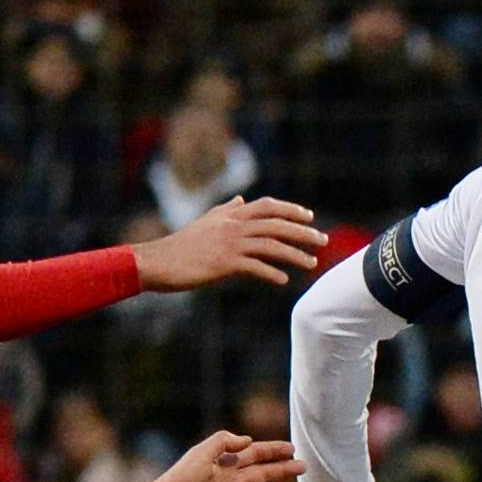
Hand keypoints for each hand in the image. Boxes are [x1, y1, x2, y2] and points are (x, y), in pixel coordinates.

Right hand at [134, 196, 325, 290]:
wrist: (158, 261)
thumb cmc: (181, 246)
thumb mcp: (205, 221)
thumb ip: (226, 210)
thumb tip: (240, 200)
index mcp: (230, 214)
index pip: (268, 206)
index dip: (291, 210)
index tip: (309, 217)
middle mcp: (233, 225)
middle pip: (276, 224)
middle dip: (303, 232)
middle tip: (322, 240)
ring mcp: (230, 244)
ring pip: (271, 245)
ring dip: (294, 254)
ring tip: (311, 263)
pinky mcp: (224, 264)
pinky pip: (255, 267)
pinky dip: (271, 273)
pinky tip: (283, 281)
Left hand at [141, 431, 300, 481]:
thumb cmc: (180, 480)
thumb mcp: (201, 453)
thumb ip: (224, 442)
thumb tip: (248, 441)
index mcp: (224, 465)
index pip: (254, 455)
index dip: (273, 451)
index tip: (292, 448)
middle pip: (262, 475)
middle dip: (282, 471)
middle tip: (304, 468)